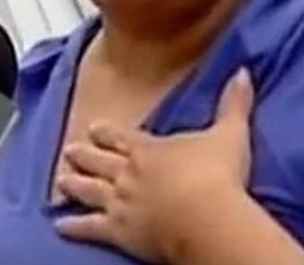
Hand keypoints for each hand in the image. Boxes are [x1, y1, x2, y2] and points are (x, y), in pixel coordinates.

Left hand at [55, 67, 254, 262]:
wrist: (206, 218)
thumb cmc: (218, 176)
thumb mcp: (230, 133)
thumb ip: (234, 104)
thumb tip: (243, 72)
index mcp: (149, 148)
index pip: (122, 137)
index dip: (107, 133)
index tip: (94, 128)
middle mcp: (128, 172)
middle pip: (99, 161)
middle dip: (84, 154)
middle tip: (70, 150)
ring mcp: (120, 201)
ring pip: (88, 190)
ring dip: (74, 184)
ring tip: (61, 180)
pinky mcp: (119, 231)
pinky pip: (90, 227)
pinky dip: (73, 226)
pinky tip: (60, 225)